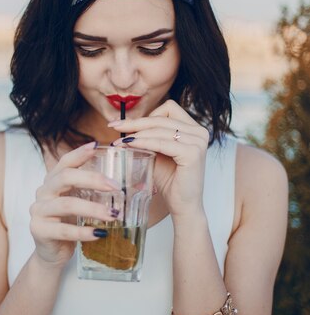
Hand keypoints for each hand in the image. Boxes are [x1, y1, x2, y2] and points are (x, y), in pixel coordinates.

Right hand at [29, 142, 118, 268]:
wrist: (51, 253)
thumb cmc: (70, 224)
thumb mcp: (81, 203)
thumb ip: (95, 192)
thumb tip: (133, 185)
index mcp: (53, 181)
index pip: (65, 162)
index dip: (79, 153)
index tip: (97, 146)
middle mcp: (43, 192)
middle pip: (65, 177)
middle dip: (92, 179)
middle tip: (115, 187)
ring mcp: (38, 211)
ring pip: (66, 204)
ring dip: (92, 208)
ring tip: (113, 215)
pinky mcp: (39, 231)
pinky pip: (64, 230)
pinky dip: (84, 232)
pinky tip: (99, 233)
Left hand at [108, 100, 209, 218]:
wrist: (182, 206)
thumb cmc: (170, 181)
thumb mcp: (158, 152)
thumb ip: (149, 137)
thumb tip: (123, 125)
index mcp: (193, 128)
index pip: (168, 109)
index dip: (145, 115)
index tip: (122, 123)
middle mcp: (199, 132)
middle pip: (161, 117)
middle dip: (135, 122)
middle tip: (114, 127)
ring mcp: (198, 141)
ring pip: (160, 128)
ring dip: (136, 134)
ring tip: (120, 142)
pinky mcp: (193, 153)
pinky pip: (162, 142)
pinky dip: (144, 142)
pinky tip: (130, 145)